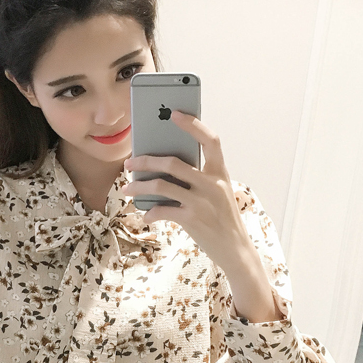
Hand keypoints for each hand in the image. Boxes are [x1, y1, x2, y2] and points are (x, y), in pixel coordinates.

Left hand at [121, 110, 253, 271]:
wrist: (235, 249)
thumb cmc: (221, 217)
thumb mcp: (217, 192)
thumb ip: (198, 177)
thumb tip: (162, 166)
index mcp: (220, 172)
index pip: (210, 140)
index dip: (193, 124)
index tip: (175, 114)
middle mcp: (212, 184)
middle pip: (173, 163)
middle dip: (146, 161)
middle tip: (129, 163)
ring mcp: (201, 202)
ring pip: (161, 186)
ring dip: (139, 186)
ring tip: (127, 188)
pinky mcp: (192, 219)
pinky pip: (162, 210)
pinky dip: (150, 212)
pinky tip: (145, 214)